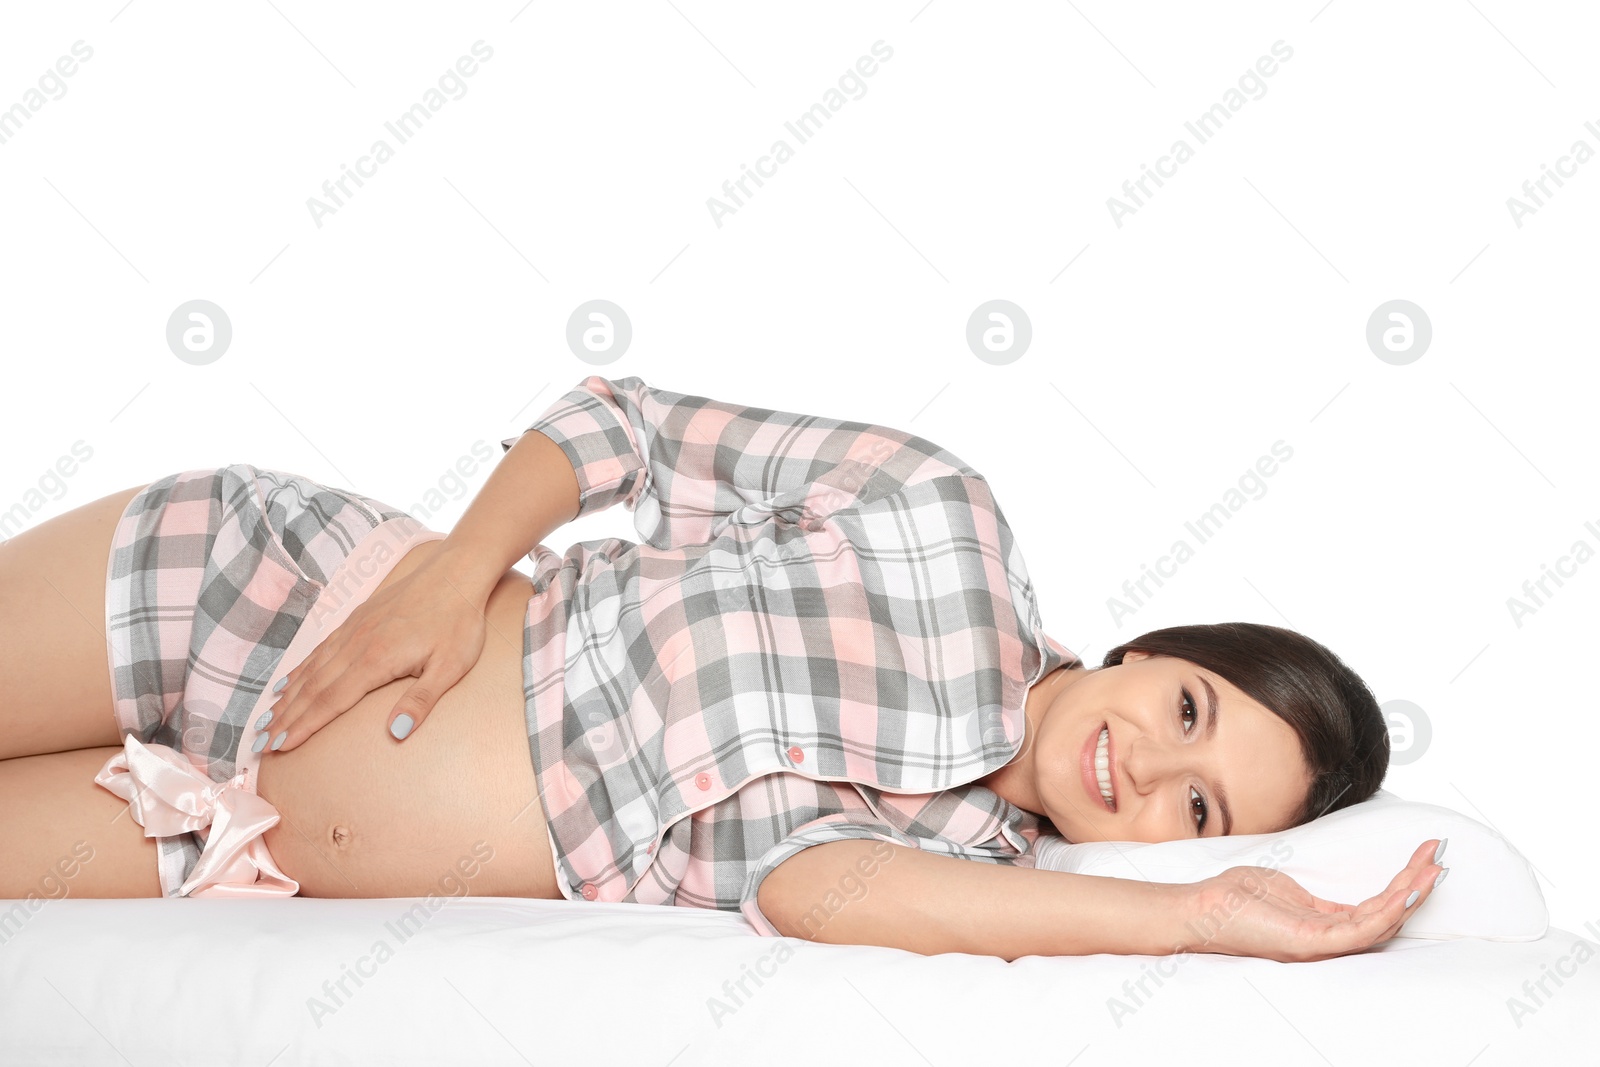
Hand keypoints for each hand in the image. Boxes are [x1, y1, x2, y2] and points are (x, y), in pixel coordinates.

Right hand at [259, 554, 490, 753]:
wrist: (456, 573)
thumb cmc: (458, 622)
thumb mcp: (451, 666)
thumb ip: (421, 700)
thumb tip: (396, 734)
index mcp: (376, 660)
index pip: (330, 701)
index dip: (302, 726)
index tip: (277, 747)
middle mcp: (356, 644)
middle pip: (312, 688)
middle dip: (284, 718)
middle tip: (259, 744)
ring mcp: (353, 629)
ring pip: (311, 668)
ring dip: (286, 697)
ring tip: (265, 720)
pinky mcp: (357, 618)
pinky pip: (320, 649)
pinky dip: (300, 668)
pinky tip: (288, 681)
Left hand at [1177, 838, 1448, 962]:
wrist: (1200, 908)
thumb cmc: (1235, 898)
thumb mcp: (1283, 889)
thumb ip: (1313, 896)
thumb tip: (1329, 890)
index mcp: (1324, 924)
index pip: (1376, 908)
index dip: (1403, 884)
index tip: (1423, 854)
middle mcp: (1329, 938)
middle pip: (1386, 915)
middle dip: (1416, 885)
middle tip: (1439, 856)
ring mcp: (1321, 942)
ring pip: (1380, 924)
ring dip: (1410, 896)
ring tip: (1432, 870)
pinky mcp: (1310, 941)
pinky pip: (1359, 931)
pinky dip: (1387, 913)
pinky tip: (1405, 892)